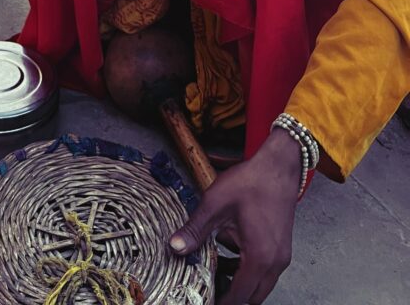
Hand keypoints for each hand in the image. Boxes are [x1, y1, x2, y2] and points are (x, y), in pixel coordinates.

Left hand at [169, 129, 301, 303]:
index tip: (205, 301)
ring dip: (238, 283)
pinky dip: (246, 270)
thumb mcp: (215, 203)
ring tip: (213, 270)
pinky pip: (264, 271)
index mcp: (259, 257)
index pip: (239, 297)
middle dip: (230, 297)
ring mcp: (281, 256)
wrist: (278, 165)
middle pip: (252, 297)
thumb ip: (195, 229)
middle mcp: (275, 263)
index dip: (221, 302)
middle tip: (209, 289)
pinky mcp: (281, 247)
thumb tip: (175, 248)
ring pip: (259, 285)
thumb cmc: (251, 182)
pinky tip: (228, 253)